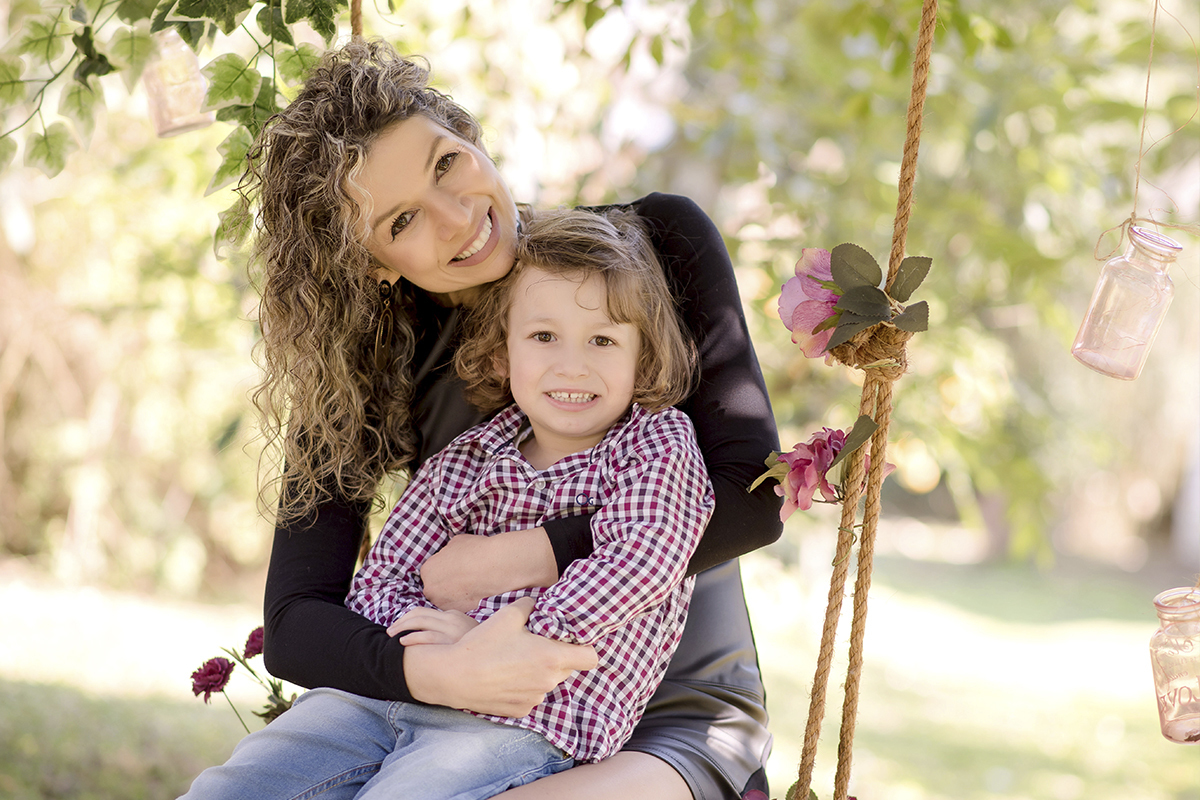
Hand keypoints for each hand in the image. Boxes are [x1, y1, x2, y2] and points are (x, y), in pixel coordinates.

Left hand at [388, 607, 478, 644]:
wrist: (493, 656)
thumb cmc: (476, 650)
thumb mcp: (464, 635)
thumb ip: (448, 631)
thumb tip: (427, 634)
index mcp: (453, 616)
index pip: (423, 612)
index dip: (407, 619)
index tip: (399, 627)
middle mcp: (452, 619)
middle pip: (419, 614)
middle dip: (401, 621)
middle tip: (389, 631)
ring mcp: (452, 630)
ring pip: (420, 622)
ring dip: (402, 627)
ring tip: (392, 635)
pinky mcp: (451, 642)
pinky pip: (428, 637)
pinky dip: (413, 637)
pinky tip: (402, 642)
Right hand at [404, 597, 597, 716]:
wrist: (454, 676)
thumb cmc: (483, 643)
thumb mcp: (508, 615)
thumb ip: (531, 606)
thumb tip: (538, 604)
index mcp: (553, 657)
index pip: (590, 658)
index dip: (584, 648)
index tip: (571, 641)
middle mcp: (549, 681)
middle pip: (567, 669)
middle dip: (557, 657)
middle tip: (535, 646)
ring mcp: (536, 698)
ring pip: (547, 682)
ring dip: (539, 673)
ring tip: (514, 661)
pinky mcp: (521, 711)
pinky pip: (530, 696)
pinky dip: (523, 688)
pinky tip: (505, 678)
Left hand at [421, 529, 558, 611]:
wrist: (495, 566)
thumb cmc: (476, 551)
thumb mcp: (456, 543)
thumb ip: (446, 553)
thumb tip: (448, 555)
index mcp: (427, 570)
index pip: (431, 573)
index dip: (443, 571)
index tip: (455, 570)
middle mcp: (431, 590)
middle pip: (436, 589)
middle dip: (446, 586)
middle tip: (463, 579)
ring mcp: (444, 604)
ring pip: (446, 601)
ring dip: (455, 596)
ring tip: (471, 587)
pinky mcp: (459, 613)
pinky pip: (459, 608)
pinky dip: (465, 603)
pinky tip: (476, 595)